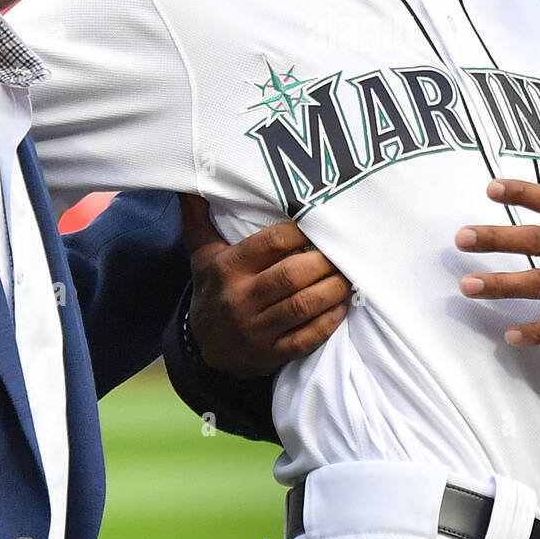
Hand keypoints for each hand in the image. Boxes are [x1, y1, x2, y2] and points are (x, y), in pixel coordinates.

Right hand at [180, 194, 350, 377]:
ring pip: (302, 306)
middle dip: (324, 261)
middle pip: (292, 275)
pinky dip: (328, 322)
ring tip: (348, 276)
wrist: (203, 348)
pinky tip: (340, 307)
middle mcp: (240, 299)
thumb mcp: (201, 253)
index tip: (320, 223)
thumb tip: (190, 183)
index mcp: (227, 268)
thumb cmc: (212, 289)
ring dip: (332, 290)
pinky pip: (305, 338)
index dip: (302, 231)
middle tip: (344, 250)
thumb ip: (199, 216)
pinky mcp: (271, 354)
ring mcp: (256, 330)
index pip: (272, 243)